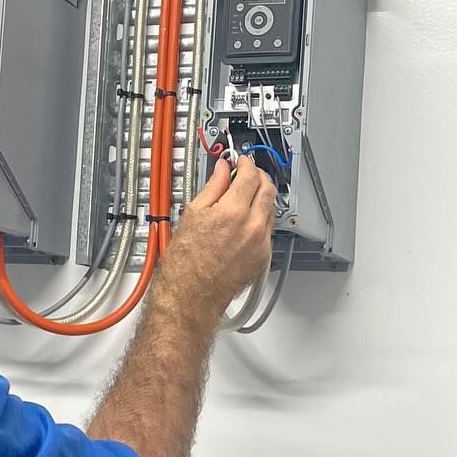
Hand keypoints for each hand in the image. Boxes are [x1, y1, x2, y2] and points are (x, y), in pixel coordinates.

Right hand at [155, 156, 275, 326]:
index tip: (241, 161)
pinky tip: (243, 223)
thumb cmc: (186, 262)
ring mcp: (261, 243)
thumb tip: (223, 170)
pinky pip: (268, 230)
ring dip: (261, 198)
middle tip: (247, 174)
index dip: (247, 163)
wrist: (192, 294)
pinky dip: (260, 220)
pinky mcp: (264, 257)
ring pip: (271, 209)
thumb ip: (213, 187)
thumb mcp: (192, 214)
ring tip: (242, 199)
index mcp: (234, 211)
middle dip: (259, 177)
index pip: (251, 175)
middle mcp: (253, 226)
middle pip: (268, 189)